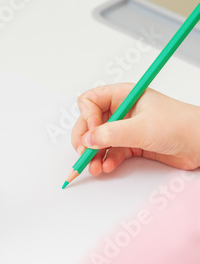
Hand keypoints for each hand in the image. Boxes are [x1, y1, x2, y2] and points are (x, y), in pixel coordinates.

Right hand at [71, 83, 199, 175]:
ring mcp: (126, 128)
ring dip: (94, 155)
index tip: (92, 133)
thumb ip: (112, 134)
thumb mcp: (142, 128)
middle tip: (83, 153)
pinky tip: (108, 167)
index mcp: (123, 96)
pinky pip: (111, 152)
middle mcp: (122, 111)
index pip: (91, 101)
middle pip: (90, 123)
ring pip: (99, 141)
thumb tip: (88, 139)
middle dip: (85, 139)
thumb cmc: (180, 125)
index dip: (87, 117)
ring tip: (94, 167)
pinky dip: (107, 161)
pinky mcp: (132, 145)